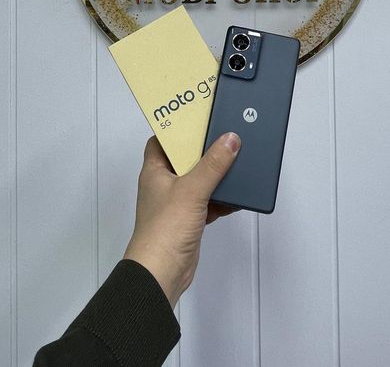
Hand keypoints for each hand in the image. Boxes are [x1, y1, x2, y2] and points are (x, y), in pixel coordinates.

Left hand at [123, 132, 241, 308]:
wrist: (162, 273)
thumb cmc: (162, 233)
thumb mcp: (191, 190)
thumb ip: (212, 165)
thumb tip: (229, 141)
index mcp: (154, 170)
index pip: (162, 139)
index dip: (177, 128)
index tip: (197, 117)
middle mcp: (163, 184)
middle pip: (184, 158)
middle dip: (203, 150)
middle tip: (222, 135)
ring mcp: (176, 202)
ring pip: (198, 180)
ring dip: (215, 174)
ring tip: (233, 160)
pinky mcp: (188, 219)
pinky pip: (208, 201)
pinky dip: (220, 198)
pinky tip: (234, 195)